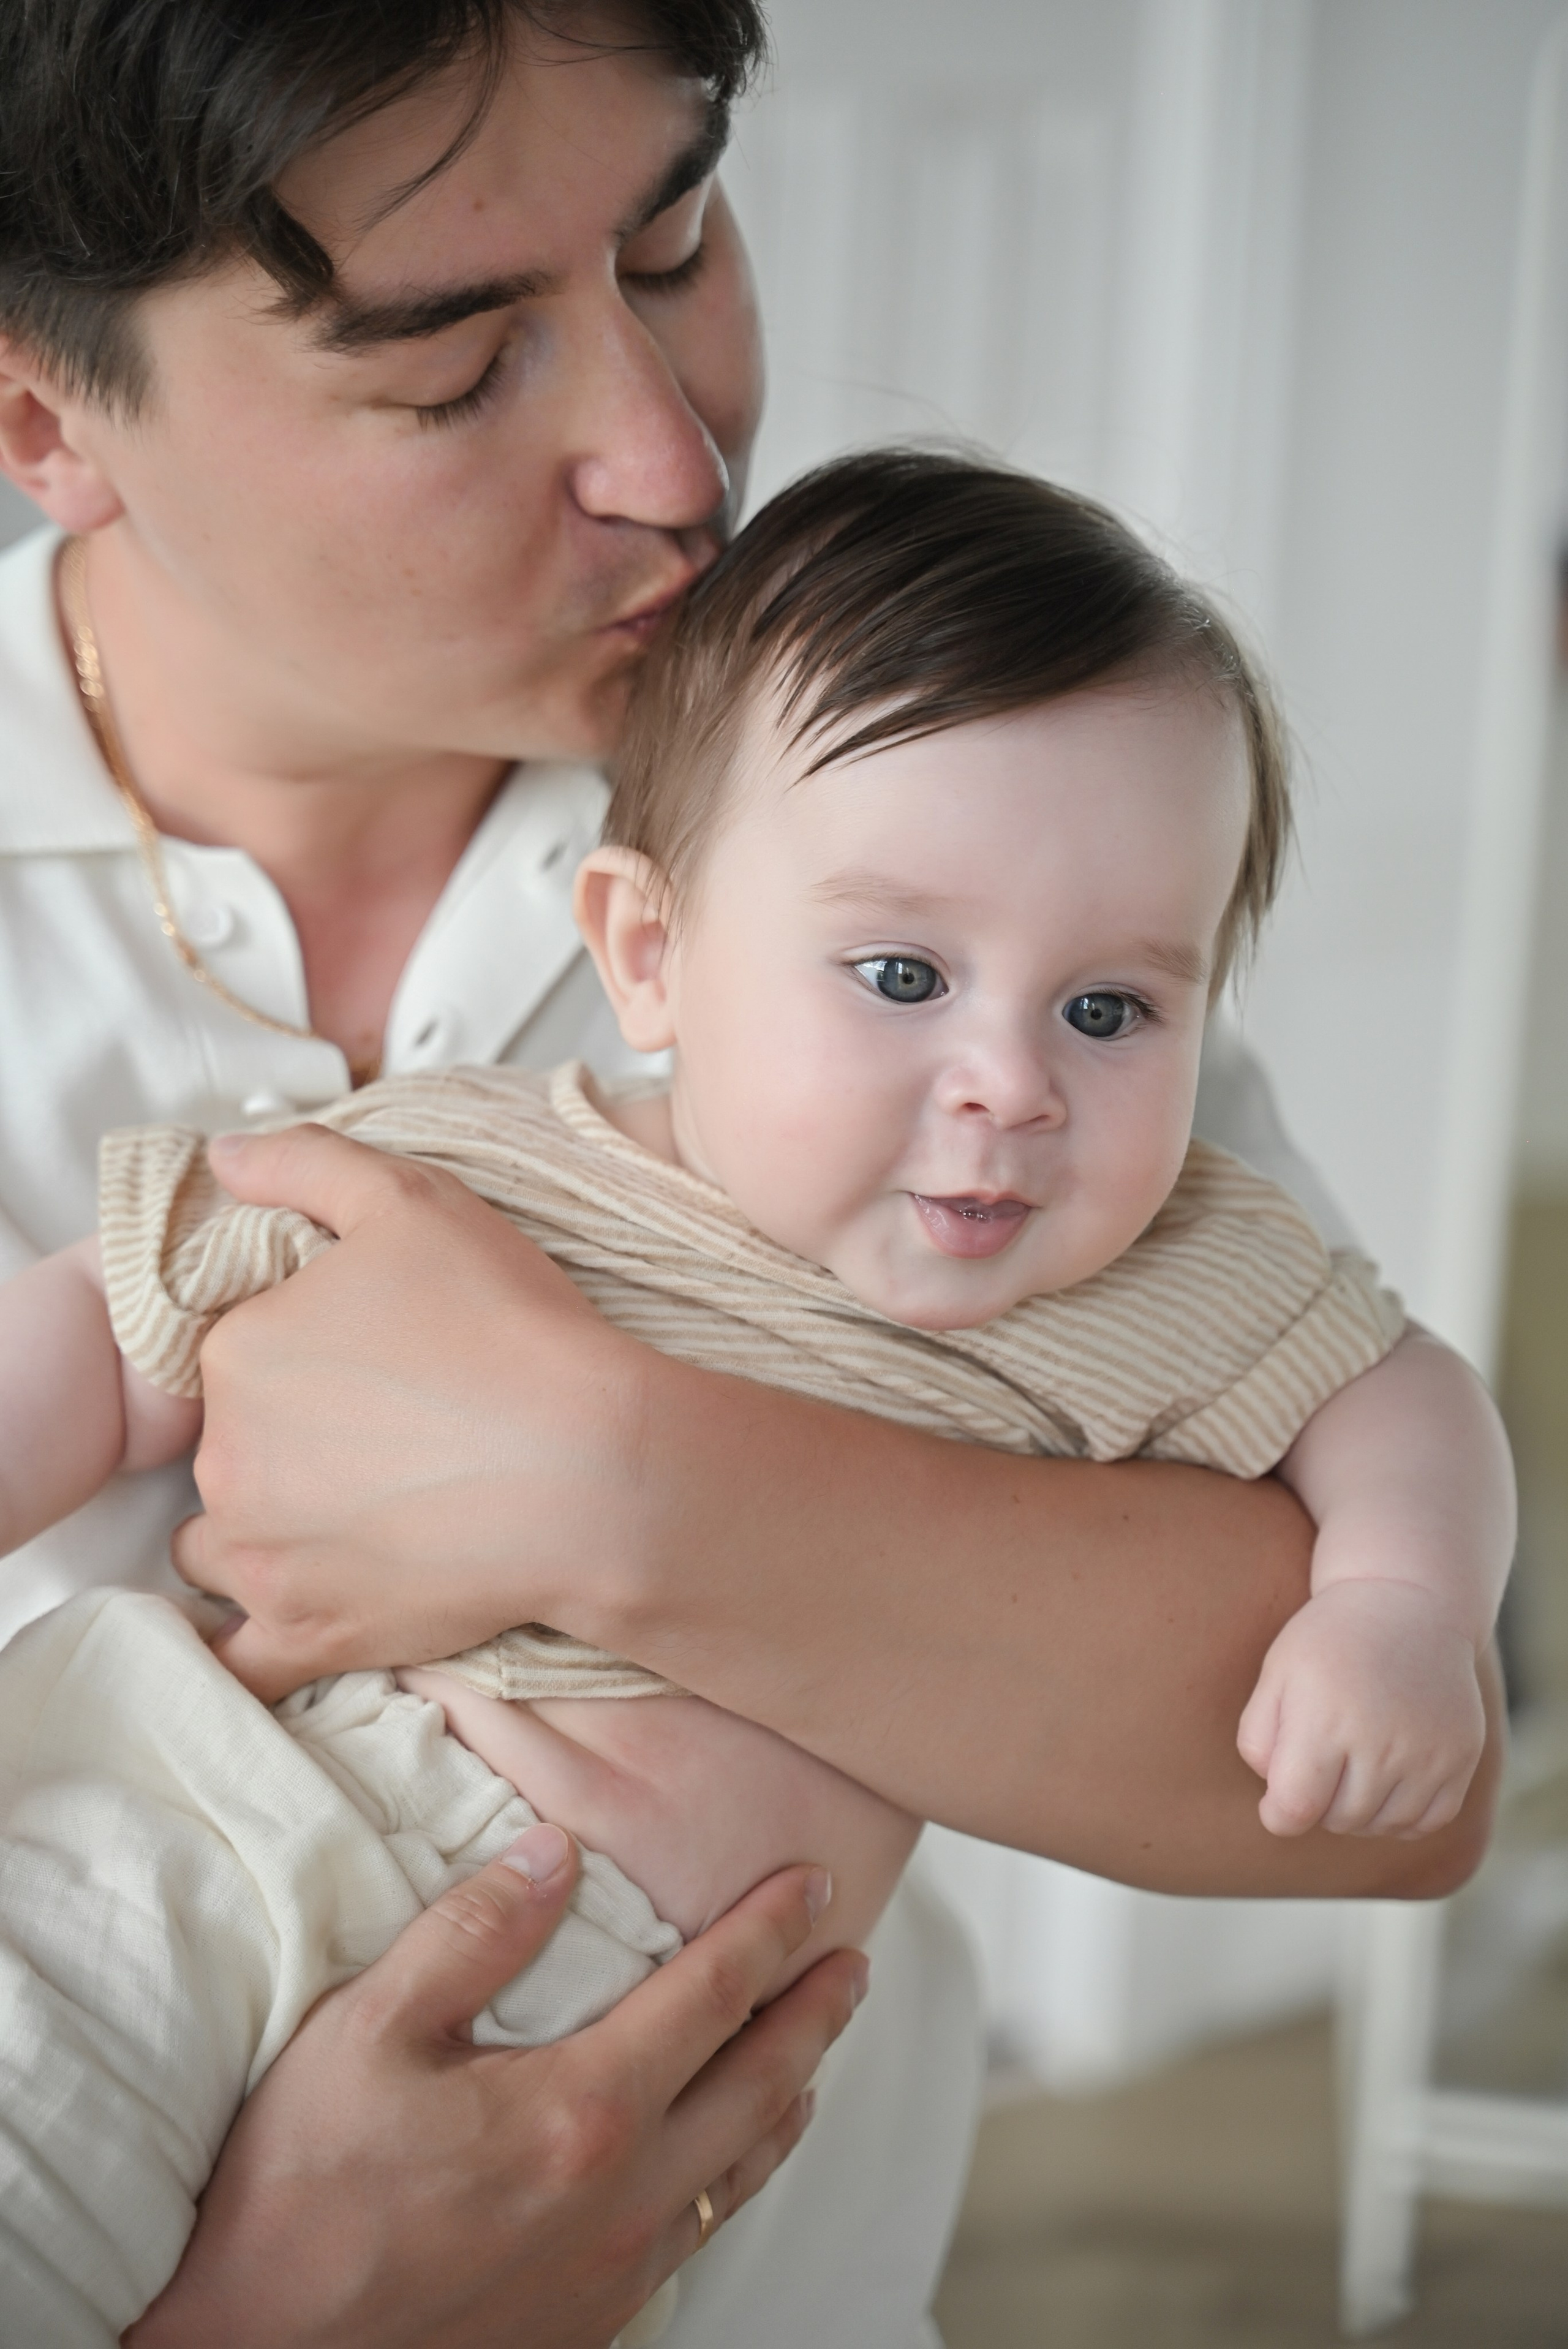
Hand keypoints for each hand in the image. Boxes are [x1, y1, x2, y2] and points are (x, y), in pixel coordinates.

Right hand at [124, 1830, 864, 2348]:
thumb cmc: (302, 2188)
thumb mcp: (370, 2030)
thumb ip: (475, 1932)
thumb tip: (557, 1852)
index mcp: (581, 2109)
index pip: (712, 1995)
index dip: (770, 1931)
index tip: (814, 1882)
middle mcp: (623, 2194)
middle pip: (760, 2083)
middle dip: (815, 2013)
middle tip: (852, 1960)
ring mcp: (612, 2267)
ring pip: (742, 2168)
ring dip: (791, 2095)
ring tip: (814, 2052)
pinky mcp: (590, 2321)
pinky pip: (698, 2233)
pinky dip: (738, 2174)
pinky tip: (733, 2157)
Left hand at [173, 1123, 649, 1700]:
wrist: (592, 1472)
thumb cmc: (509, 1329)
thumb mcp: (414, 1201)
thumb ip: (304, 1161)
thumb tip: (221, 1155)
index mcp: (237, 1353)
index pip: (230, 1354)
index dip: (293, 1354)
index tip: (364, 1361)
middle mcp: (225, 1459)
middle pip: (224, 1449)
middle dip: (281, 1443)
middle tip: (384, 1434)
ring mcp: (262, 1556)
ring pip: (220, 1545)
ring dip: (266, 1532)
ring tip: (359, 1514)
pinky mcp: (306, 1634)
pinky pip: (238, 1658)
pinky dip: (251, 1644)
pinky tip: (296, 1614)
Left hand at [1237, 1579, 1486, 1837]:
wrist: (1408, 1602)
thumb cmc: (1328, 1643)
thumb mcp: (1276, 1675)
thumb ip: (1259, 1741)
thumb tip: (1277, 1801)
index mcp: (1324, 1720)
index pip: (1295, 1809)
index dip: (1278, 1815)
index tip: (1277, 1802)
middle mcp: (1380, 1742)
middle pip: (1338, 1820)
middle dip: (1319, 1803)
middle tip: (1320, 1763)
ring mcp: (1428, 1752)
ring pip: (1381, 1826)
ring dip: (1359, 1810)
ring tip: (1352, 1765)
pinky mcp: (1461, 1757)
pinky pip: (1427, 1821)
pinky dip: (1402, 1814)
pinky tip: (1388, 1778)